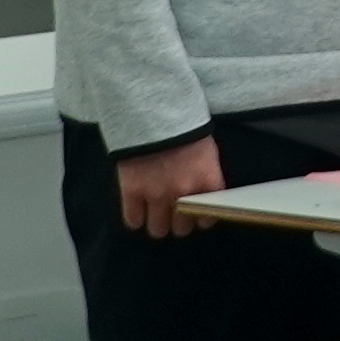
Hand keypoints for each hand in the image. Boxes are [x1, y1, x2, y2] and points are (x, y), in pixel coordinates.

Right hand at [113, 133, 230, 239]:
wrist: (153, 110)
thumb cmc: (185, 126)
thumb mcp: (206, 152)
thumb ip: (206, 179)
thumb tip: (204, 198)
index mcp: (207, 183)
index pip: (208, 218)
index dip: (200, 217)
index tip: (196, 214)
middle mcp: (184, 195)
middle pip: (182, 228)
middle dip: (178, 221)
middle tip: (174, 210)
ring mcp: (156, 195)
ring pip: (158, 230)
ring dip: (158, 222)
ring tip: (156, 212)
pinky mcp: (131, 192)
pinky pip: (133, 221)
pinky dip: (135, 217)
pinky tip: (137, 209)